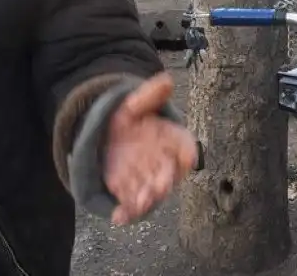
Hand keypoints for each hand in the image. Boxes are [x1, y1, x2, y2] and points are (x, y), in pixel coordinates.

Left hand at [103, 72, 196, 224]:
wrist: (108, 137)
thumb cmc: (130, 120)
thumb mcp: (134, 104)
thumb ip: (149, 95)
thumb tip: (167, 79)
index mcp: (170, 138)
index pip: (184, 145)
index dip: (187, 151)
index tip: (189, 157)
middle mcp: (163, 161)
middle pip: (169, 173)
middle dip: (165, 181)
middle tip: (161, 188)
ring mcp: (147, 178)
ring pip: (151, 191)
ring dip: (147, 199)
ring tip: (140, 203)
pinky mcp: (128, 190)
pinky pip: (130, 204)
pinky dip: (126, 213)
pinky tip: (118, 217)